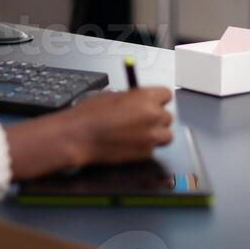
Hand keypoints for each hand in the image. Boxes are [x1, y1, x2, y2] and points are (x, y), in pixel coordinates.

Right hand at [6, 87, 171, 179]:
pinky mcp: (145, 154)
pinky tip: (130, 143)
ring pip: (166, 135)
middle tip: (142, 119)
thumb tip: (138, 100)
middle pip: (168, 116)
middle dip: (156, 117)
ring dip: (156, 134)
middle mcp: (153, 116)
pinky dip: (145, 147)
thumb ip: (131, 98)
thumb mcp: (112, 95)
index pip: (167, 94)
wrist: (81, 136)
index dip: (158, 98)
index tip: (153, 101)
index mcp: (146, 97)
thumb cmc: (91, 113)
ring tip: (139, 133)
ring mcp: (151, 137)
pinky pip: (152, 148)